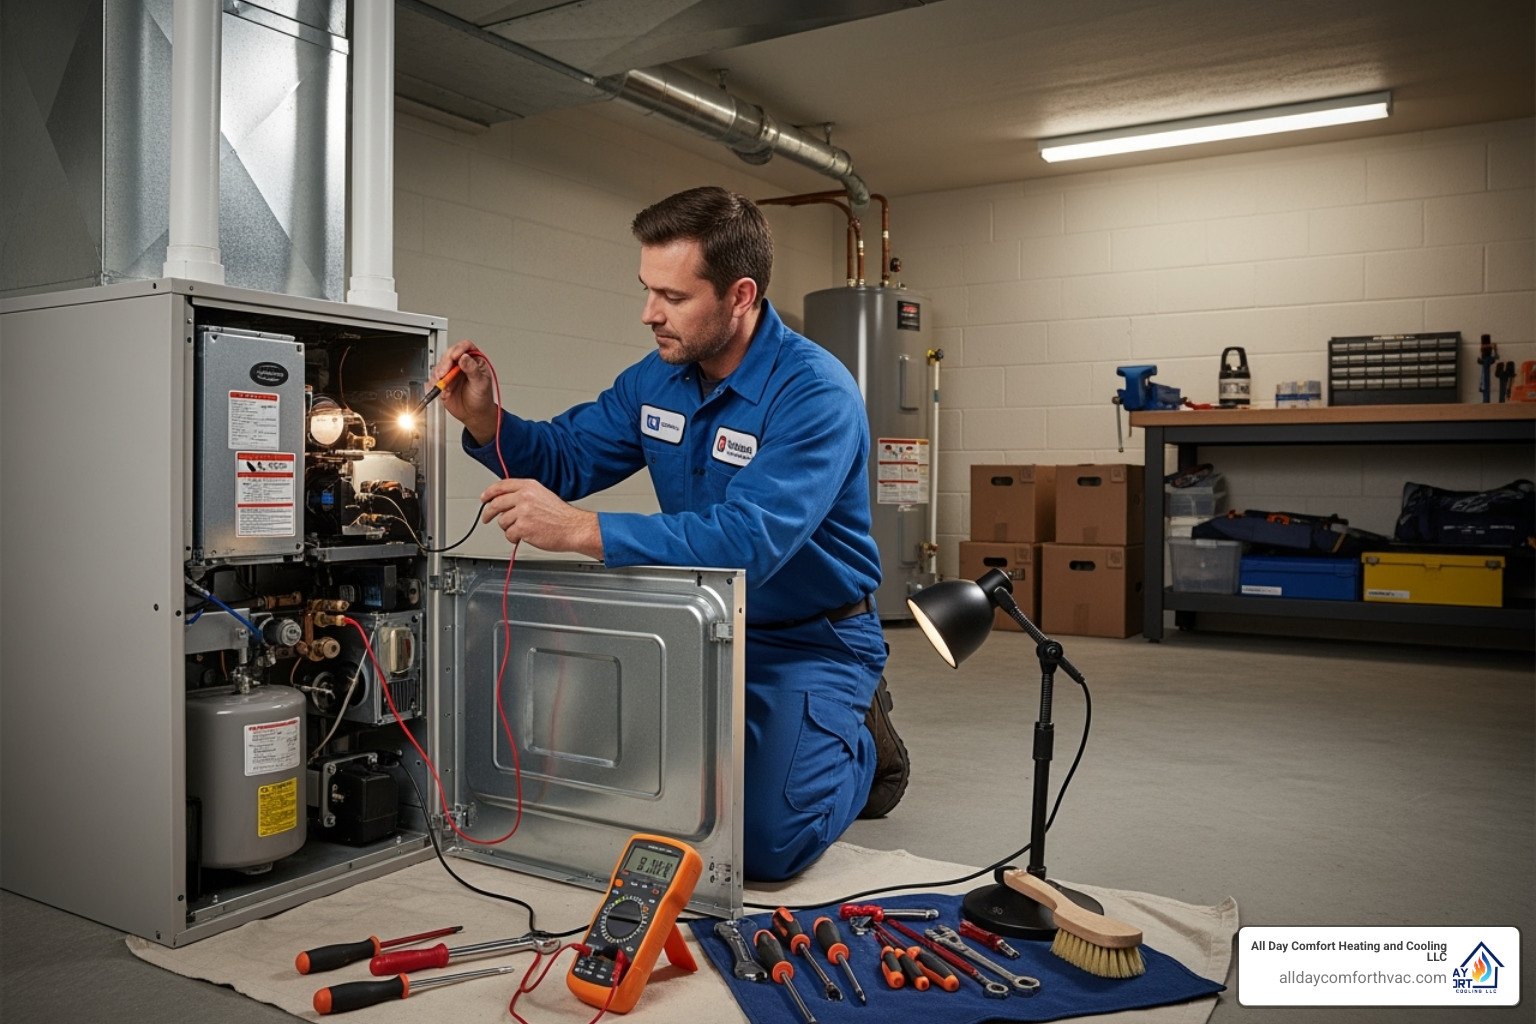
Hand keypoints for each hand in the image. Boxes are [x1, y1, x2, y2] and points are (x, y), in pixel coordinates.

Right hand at [432, 340, 498, 444]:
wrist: (475, 414)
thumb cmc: (482, 398)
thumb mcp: (481, 383)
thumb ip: (472, 369)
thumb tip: (464, 357)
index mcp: (474, 360)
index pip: (465, 347)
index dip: (459, 349)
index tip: (455, 356)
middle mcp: (462, 364)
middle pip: (449, 354)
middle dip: (445, 363)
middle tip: (445, 372)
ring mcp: (451, 372)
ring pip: (440, 365)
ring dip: (439, 372)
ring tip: (443, 382)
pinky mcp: (443, 382)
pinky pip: (435, 378)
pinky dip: (435, 382)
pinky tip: (439, 387)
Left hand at [480, 478, 603, 559]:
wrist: (574, 528)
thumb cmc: (561, 515)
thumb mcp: (543, 495)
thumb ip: (524, 495)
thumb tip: (505, 501)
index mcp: (529, 486)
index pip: (501, 486)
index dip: (489, 492)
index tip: (484, 498)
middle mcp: (524, 497)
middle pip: (496, 503)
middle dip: (488, 513)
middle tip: (487, 518)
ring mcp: (523, 512)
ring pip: (502, 521)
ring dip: (509, 528)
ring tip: (522, 530)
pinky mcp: (523, 527)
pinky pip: (509, 534)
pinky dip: (514, 538)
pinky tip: (524, 536)